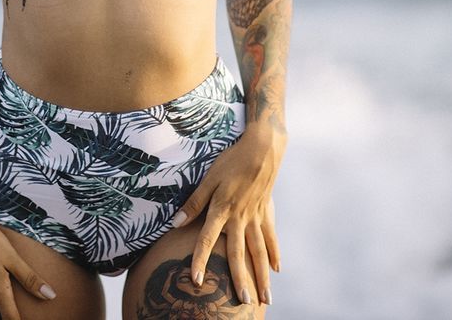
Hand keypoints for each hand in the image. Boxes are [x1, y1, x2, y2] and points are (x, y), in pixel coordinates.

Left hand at [170, 125, 285, 305]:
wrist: (262, 148)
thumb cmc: (231, 161)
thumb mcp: (209, 179)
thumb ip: (193, 202)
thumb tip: (175, 222)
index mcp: (222, 210)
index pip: (208, 240)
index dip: (200, 260)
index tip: (197, 281)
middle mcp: (240, 218)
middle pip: (238, 254)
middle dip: (240, 280)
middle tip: (243, 303)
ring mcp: (256, 217)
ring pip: (259, 252)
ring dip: (261, 276)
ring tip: (265, 297)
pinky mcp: (266, 213)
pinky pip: (271, 237)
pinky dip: (274, 253)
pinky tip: (277, 270)